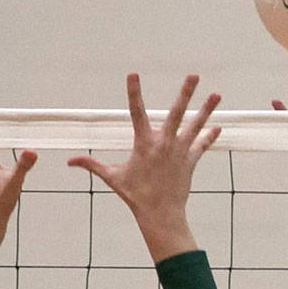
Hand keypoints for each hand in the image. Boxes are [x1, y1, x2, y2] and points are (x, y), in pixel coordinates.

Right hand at [68, 73, 219, 261]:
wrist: (160, 214)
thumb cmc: (135, 195)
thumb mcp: (113, 177)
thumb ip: (92, 165)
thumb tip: (69, 161)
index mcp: (144, 143)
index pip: (135, 111)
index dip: (133, 92)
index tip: (133, 74)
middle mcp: (164, 143)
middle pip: (176, 112)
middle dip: (186, 93)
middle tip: (194, 75)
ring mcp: (180, 151)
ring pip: (195, 125)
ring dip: (206, 109)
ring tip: (216, 94)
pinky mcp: (190, 162)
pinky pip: (202, 145)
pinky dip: (209, 137)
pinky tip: (218, 127)